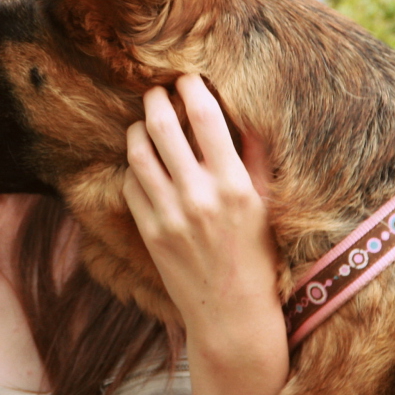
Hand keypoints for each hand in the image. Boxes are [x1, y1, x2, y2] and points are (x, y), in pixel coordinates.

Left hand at [123, 74, 280, 349]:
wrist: (231, 316)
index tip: (189, 78)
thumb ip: (254, 157)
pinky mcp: (149, 231)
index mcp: (234, 184)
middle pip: (163, 126)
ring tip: (146, 121)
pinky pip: (129, 184)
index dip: (193, 88)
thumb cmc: (256, 256)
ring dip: (138, 128)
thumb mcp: (265, 204)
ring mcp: (169, 215)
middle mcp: (199, 196)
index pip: (206, 117)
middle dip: (156, 99)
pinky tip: (144, 163)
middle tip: (158, 90)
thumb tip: (248, 112)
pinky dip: (133, 166)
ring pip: (138, 152)